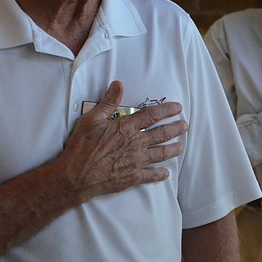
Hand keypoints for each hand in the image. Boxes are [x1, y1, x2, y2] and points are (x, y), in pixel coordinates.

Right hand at [59, 80, 187, 200]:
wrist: (76, 175)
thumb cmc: (82, 146)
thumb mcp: (92, 119)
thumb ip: (108, 102)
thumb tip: (118, 84)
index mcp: (127, 127)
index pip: (153, 115)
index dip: (168, 110)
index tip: (179, 108)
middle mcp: (136, 143)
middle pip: (163, 134)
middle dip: (176, 129)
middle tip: (185, 125)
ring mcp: (136, 161)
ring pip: (162, 154)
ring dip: (174, 149)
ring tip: (181, 146)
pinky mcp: (133, 177)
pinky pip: (151, 175)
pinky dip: (160, 174)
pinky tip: (166, 173)